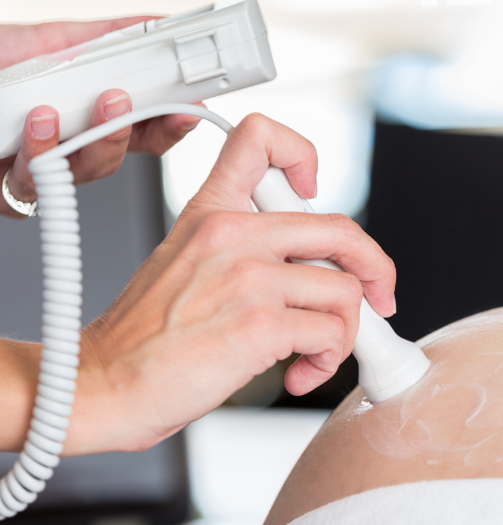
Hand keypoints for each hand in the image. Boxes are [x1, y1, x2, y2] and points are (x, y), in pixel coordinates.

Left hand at [0, 19, 202, 217]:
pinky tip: (33, 125)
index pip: (145, 129)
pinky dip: (36, 155)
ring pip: (82, 176)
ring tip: (58, 110)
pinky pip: (31, 191)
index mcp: (86, 116)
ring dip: (78, 144)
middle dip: (127, 132)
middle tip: (124, 101)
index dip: (171, 123)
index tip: (188, 109)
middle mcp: (68, 148)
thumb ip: (105, 36)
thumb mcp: (47, 39)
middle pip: (121, 157)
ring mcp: (39, 174)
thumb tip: (159, 26)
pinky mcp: (7, 194)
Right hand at [62, 114, 396, 454]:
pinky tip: (298, 375)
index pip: (259, 138)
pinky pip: (331, 334)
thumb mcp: (185, 265)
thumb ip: (246, 250)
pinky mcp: (260, 324)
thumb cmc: (145, 340)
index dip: (302, 154)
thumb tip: (318, 268)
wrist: (100, 386)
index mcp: (210, 213)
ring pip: (345, 292)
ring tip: (314, 356)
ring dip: (343, 334)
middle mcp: (231, 234)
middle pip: (340, 229)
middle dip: (376, 269)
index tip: (314, 189)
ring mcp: (247, 276)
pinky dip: (327, 361)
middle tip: (380, 296)